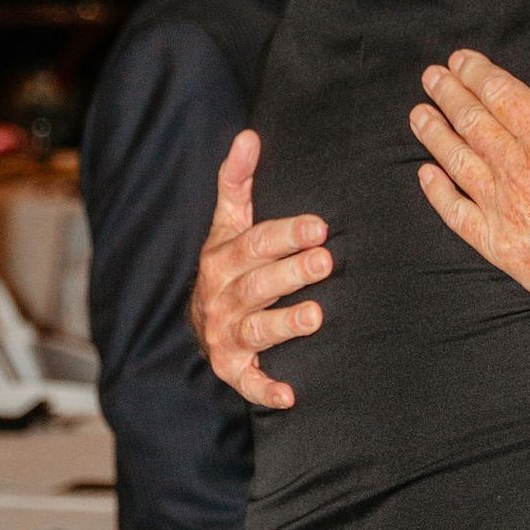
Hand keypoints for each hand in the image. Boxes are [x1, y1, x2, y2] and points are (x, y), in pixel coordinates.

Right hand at [188, 129, 334, 409]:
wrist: (202, 322)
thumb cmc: (228, 264)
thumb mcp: (229, 223)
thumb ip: (237, 181)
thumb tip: (249, 135)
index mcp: (222, 256)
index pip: (254, 242)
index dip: (285, 233)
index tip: (320, 225)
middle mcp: (220, 295)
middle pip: (257, 283)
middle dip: (292, 272)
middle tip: (327, 261)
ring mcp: (225, 333)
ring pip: (255, 327)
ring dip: (284, 323)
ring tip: (317, 317)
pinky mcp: (232, 367)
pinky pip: (247, 381)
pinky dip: (265, 389)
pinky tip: (289, 395)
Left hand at [410, 22, 529, 327]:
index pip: (503, 95)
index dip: (478, 74)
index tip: (459, 62)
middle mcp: (522, 171)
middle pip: (474, 123)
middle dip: (450, 95)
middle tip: (431, 78)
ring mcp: (507, 210)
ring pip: (459, 163)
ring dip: (436, 135)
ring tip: (419, 115)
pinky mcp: (502, 247)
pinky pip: (458, 215)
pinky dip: (438, 194)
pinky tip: (427, 175)